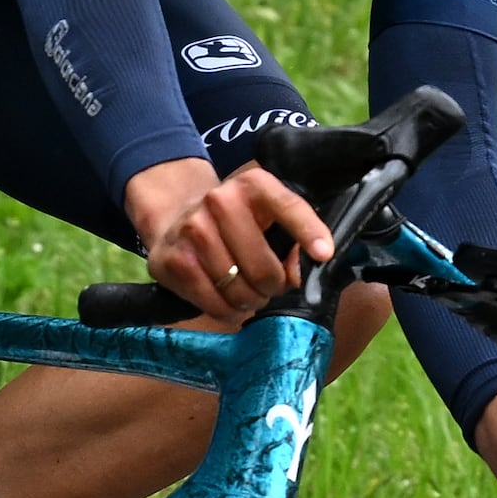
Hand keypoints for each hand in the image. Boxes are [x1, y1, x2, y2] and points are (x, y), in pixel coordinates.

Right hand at [122, 157, 331, 320]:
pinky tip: (228, 301)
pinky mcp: (172, 260)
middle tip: (269, 285)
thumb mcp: (266, 216)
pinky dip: (227, 311)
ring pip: (239, 291)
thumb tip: (296, 276)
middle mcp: (220, 201)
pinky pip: (214, 304)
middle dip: (273, 286)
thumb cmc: (235, 223)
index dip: (308, 231)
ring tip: (247, 292)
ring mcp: (192, 230)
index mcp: (253, 186)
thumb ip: (290, 241)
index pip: (288, 207)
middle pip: (263, 269)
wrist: (176, 218)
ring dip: (250, 301)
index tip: (324, 254)